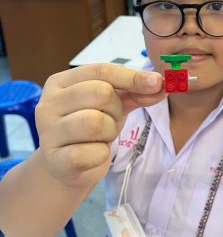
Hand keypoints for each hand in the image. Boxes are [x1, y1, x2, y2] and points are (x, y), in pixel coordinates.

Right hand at [35, 64, 165, 187]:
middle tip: (110, 120)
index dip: (132, 77)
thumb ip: (136, 91)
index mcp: (61, 82)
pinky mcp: (55, 160)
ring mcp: (48, 132)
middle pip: (100, 93)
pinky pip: (92, 152)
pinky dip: (101, 154)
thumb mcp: (114, 103)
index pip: (101, 70)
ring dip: (109, 132)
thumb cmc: (92, 127)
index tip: (156, 83)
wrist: (70, 166)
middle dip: (116, 109)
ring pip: (95, 122)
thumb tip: (161, 84)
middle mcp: (48, 103)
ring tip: (101, 137)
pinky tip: (94, 154)